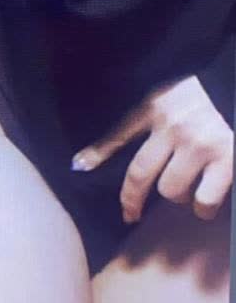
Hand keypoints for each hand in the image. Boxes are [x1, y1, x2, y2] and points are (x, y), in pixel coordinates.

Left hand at [71, 76, 232, 222]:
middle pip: (140, 174)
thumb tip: (80, 162)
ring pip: (171, 190)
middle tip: (133, 211)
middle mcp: (174, 125)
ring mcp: (200, 143)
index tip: (81, 169)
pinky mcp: (227, 158)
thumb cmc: (206, 91)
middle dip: (133, 198)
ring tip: (188, 188)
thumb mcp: (165, 96)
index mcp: (156, 105)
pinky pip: (204, 200)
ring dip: (178, 196)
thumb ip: (133, 125)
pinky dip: (204, 207)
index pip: (118, 134)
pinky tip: (206, 201)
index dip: (97, 155)